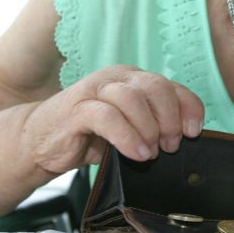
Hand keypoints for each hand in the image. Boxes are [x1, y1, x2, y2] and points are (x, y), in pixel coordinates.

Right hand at [21, 65, 203, 174]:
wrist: (40, 142)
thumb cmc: (91, 136)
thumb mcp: (130, 129)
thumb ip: (155, 125)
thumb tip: (188, 138)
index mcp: (134, 79)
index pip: (173, 86)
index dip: (189, 108)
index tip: (193, 133)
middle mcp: (117, 78)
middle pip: (156, 87)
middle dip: (170, 119)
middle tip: (169, 146)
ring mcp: (95, 90)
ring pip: (133, 98)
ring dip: (149, 128)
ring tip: (151, 153)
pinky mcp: (76, 108)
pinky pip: (108, 117)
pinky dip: (127, 136)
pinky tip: (137, 154)